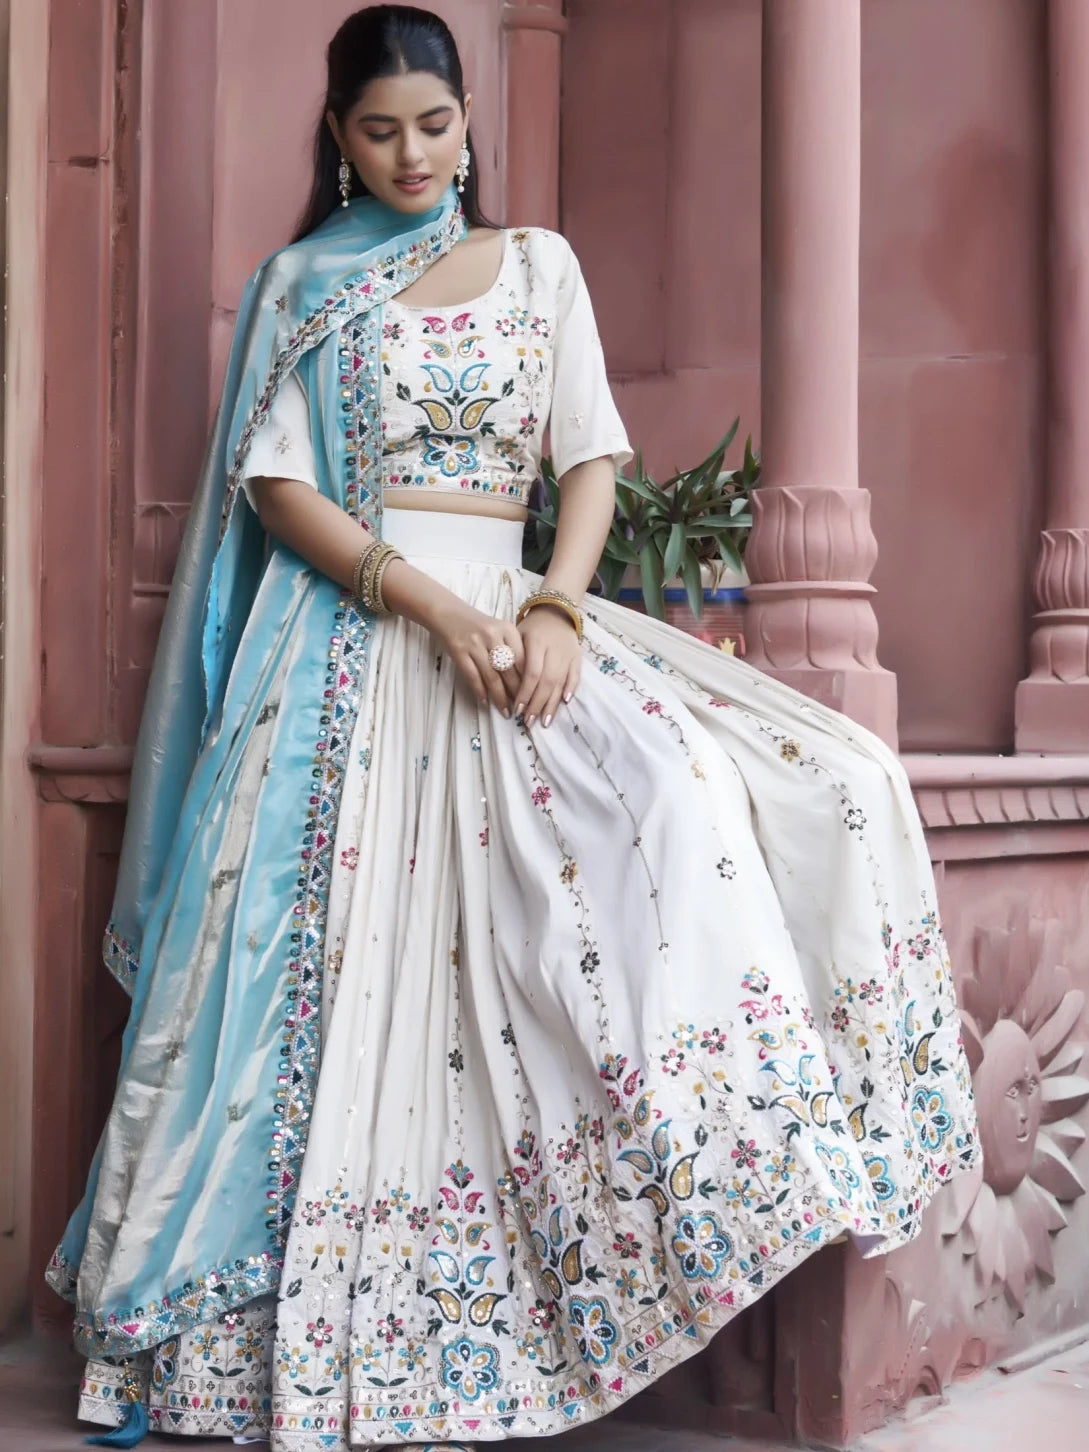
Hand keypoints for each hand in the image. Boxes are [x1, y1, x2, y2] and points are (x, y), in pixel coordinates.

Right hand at [433, 600, 524, 714]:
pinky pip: (472, 676)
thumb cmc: (477, 625)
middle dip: (516, 693)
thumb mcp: (499, 629)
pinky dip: (480, 691)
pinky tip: (485, 702)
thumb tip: (525, 681)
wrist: (447, 612)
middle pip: (509, 670)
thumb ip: (512, 648)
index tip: (532, 696)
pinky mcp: (459, 651)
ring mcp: (474, 643)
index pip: (523, 659)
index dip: (529, 680)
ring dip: (500, 697)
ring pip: (492, 676)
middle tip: (522, 709)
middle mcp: (492, 635)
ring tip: (506, 711)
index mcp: (507, 628)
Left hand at [515, 605, 581, 727]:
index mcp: (536, 642)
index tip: (517, 709)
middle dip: (537, 704)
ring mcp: (568, 653)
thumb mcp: (517, 635)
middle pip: (547, 681)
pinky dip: (571, 689)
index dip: (525, 693)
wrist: (556, 611)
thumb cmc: (531, 628)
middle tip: (528, 721)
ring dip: (553, 704)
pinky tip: (565, 702)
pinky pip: (576, 675)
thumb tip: (505, 688)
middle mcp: (554, 649)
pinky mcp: (578, 657)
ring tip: (544, 721)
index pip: (532, 673)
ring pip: (561, 682)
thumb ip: (512, 658)